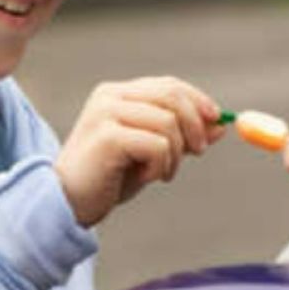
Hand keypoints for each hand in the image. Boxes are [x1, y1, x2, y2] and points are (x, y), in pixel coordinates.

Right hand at [55, 76, 225, 226]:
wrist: (68, 204)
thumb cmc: (109, 178)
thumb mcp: (152, 154)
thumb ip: (181, 136)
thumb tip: (221, 126)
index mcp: (118, 93)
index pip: (169, 85)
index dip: (198, 100)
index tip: (217, 121)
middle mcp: (111, 96)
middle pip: (172, 96)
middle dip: (195, 125)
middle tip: (198, 152)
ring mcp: (107, 113)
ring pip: (168, 122)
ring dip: (176, 153)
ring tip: (162, 173)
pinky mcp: (108, 136)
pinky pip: (157, 144)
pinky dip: (162, 165)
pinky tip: (147, 177)